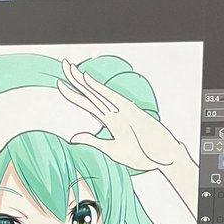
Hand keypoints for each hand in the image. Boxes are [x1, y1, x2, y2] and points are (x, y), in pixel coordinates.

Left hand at [57, 58, 180, 172]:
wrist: (162, 158)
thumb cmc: (141, 154)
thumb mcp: (111, 150)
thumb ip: (93, 141)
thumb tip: (73, 138)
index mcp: (110, 121)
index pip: (87, 104)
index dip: (73, 95)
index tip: (60, 85)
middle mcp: (114, 111)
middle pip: (91, 93)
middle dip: (76, 80)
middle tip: (64, 65)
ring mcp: (122, 110)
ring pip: (98, 92)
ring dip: (84, 80)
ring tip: (70, 68)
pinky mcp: (129, 111)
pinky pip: (111, 97)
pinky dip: (98, 88)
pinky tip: (86, 79)